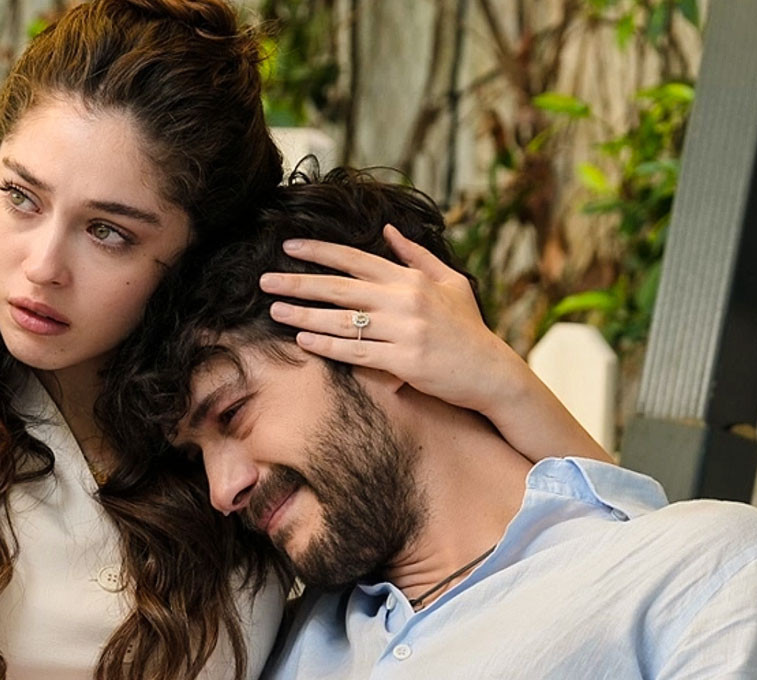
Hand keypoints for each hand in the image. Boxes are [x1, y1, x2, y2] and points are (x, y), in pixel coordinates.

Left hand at [260, 224, 521, 415]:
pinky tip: (303, 339)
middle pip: (340, 287)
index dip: (320, 251)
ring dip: (304, 314)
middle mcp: (405, 301)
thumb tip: (389, 230)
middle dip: (299, 282)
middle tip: (265, 280)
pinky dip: (327, 345)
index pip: (356, 259)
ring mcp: (404, 331)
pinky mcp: (403, 361)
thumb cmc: (468, 328)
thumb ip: (417, 256)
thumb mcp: (450, 282)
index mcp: (411, 280)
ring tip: (276, 310)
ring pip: (342, 320)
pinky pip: (356, 351)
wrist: (490, 372)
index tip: (289, 247)